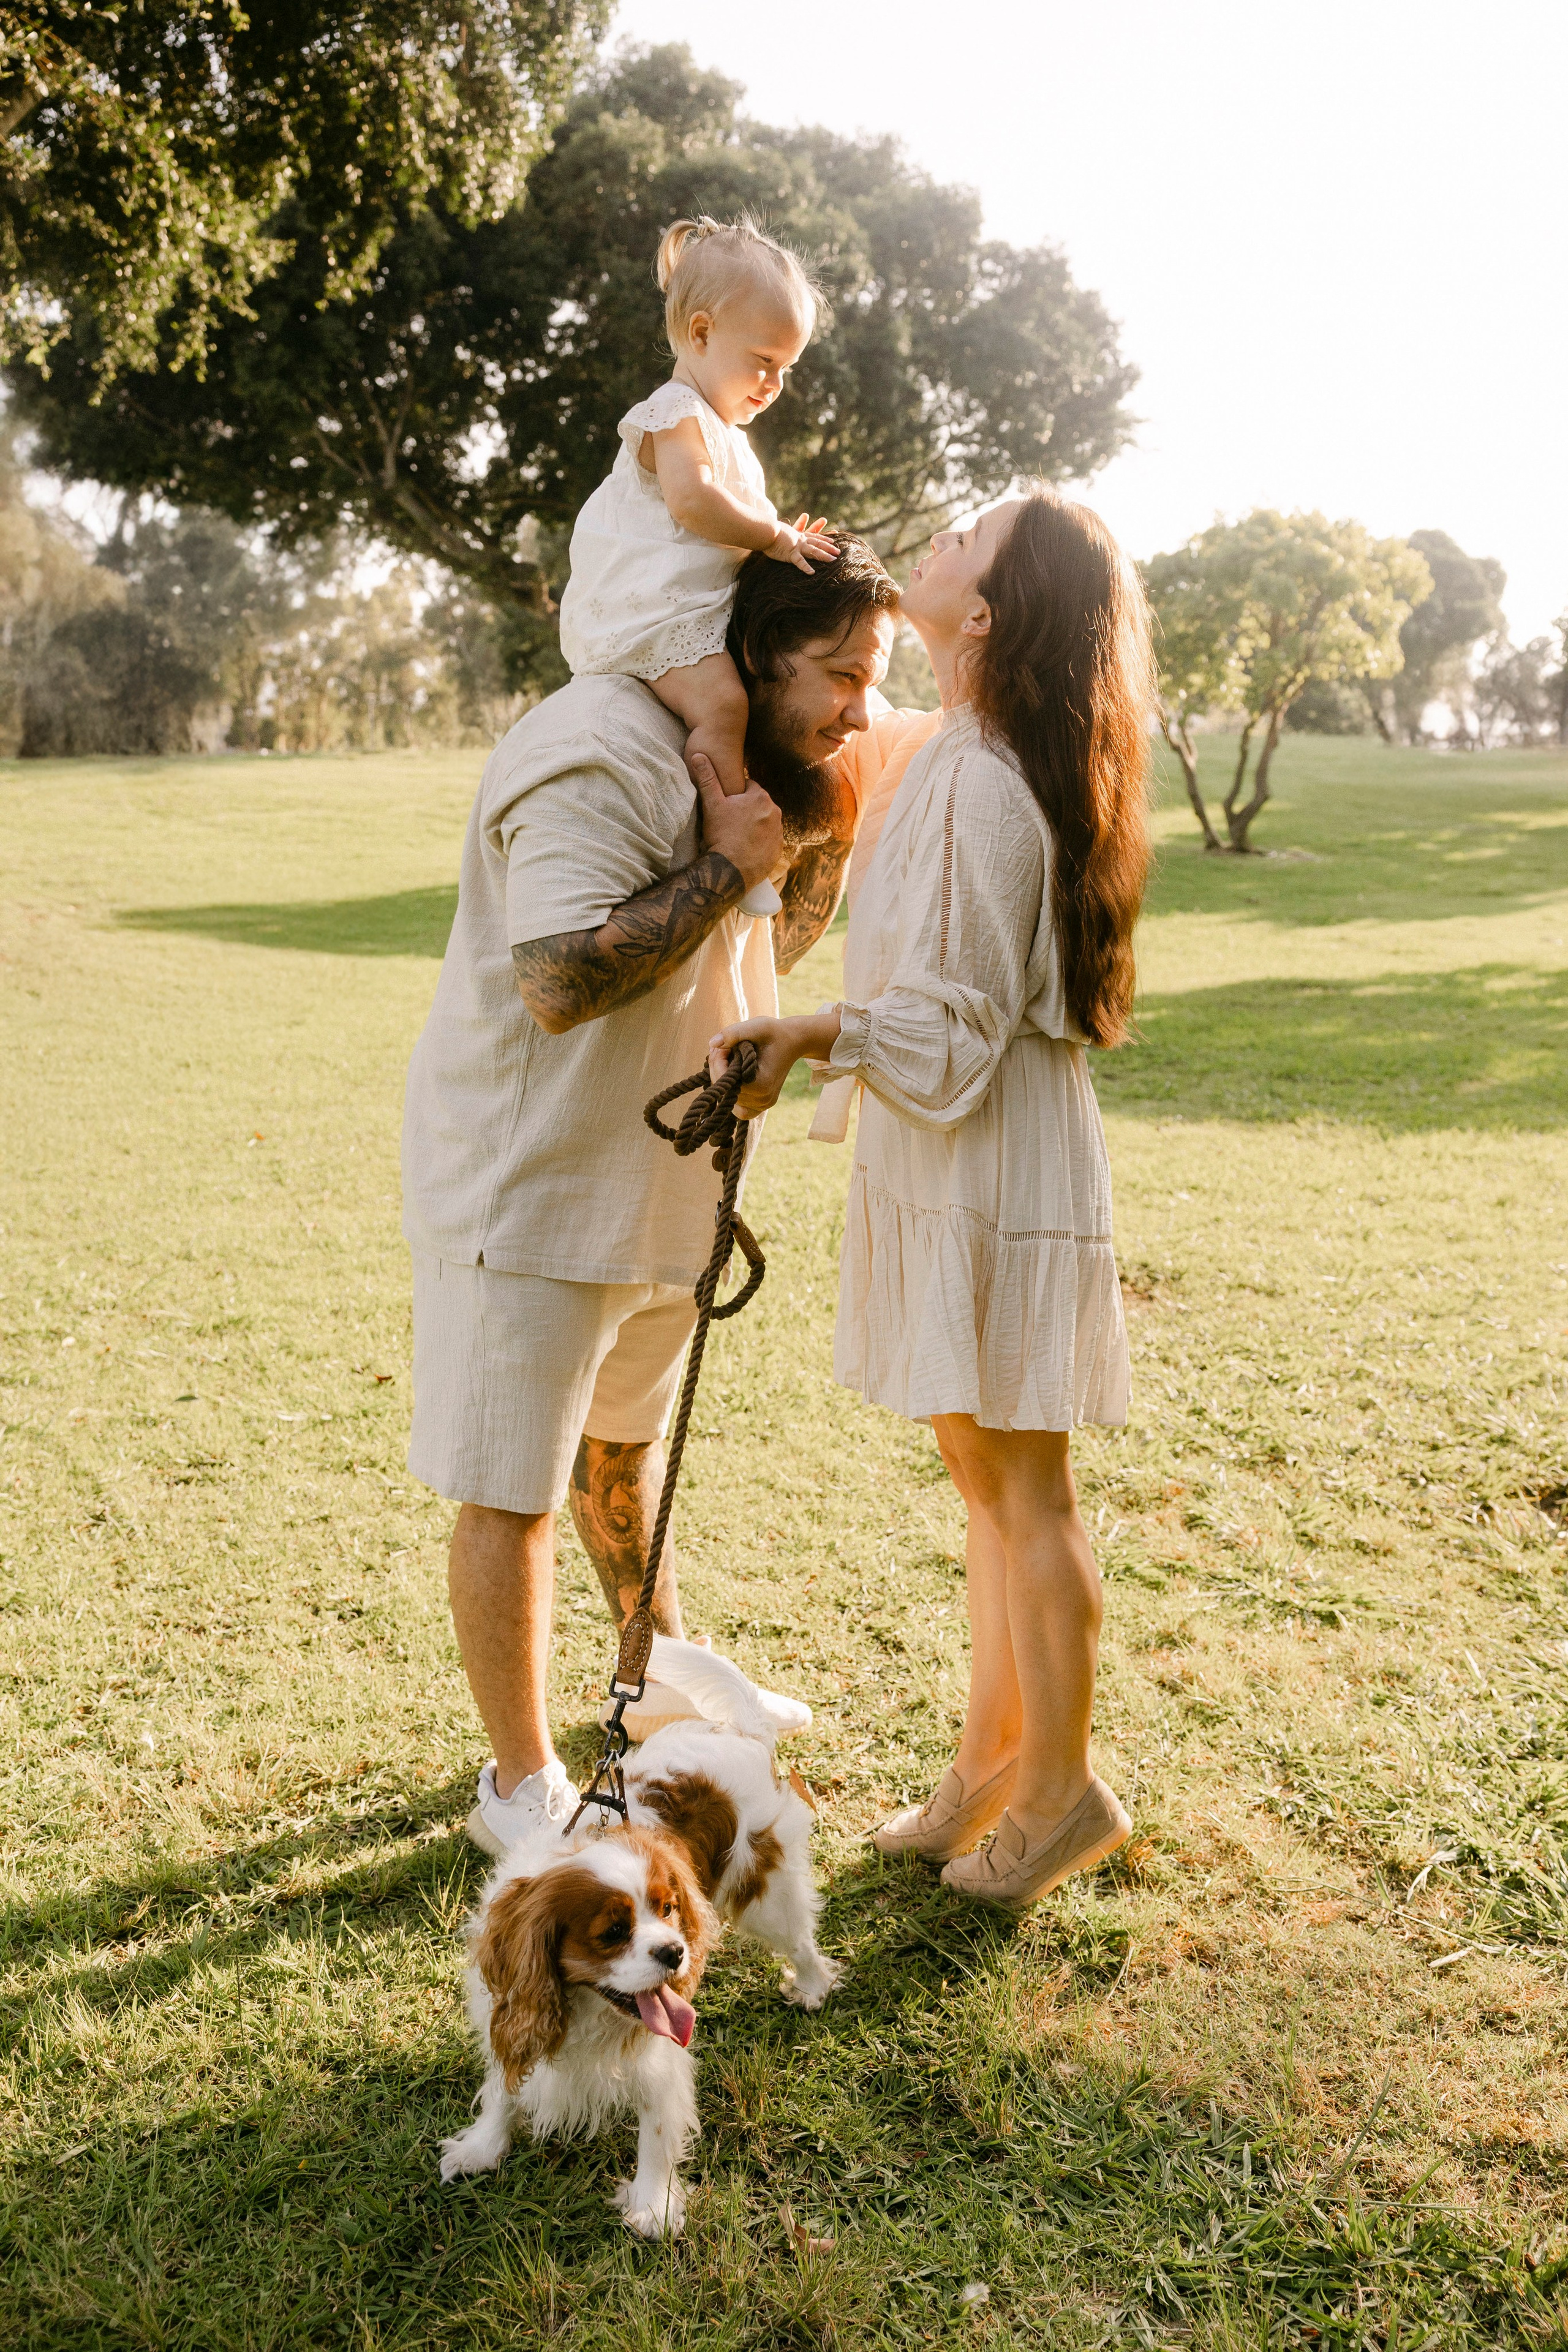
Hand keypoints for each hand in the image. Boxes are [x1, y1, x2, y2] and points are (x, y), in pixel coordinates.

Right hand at [689, 750, 781, 889]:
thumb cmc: (721, 835)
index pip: (748, 787)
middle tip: (729, 822)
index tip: (726, 806)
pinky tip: (746, 847)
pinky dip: (760, 842)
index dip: (735, 796)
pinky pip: (769, 840)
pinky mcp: (779, 850)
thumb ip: (707, 778)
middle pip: (757, 805)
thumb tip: (698, 755)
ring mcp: (779, 832)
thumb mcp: (712, 804)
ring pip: (764, 823)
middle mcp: (775, 811)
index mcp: (760, 797)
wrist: (730, 870)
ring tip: (737, 836)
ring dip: (754, 826)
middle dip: (746, 811)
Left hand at [707, 1017, 805, 1115]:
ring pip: (729, 1100)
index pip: (726, 1079)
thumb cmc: (775, 1033)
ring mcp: (763, 1106)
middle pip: (726, 1090)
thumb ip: (735, 1033)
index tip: (722, 1045)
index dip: (717, 1060)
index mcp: (762, 1084)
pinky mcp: (761, 1106)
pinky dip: (732, 1095)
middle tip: (722, 1049)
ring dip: (723, 1080)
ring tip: (727, 1061)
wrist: (793, 1042)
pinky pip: (739, 1109)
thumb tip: (712, 1043)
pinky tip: (733, 1078)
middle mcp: (763, 1100)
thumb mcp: (757, 1026)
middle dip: (718, 1069)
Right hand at [765, 514, 836, 573]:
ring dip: (824, 556)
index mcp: (798, 536)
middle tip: (839, 551)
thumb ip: (783, 533)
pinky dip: (806, 567)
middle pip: (818, 544)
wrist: (764, 530)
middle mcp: (800, 540)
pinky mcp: (790, 554)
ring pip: (813, 551)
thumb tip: (781, 535)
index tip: (833, 540)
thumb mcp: (779, 531)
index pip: (814, 536)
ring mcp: (796, 547)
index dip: (824, 538)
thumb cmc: (768, 531)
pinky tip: (812, 573)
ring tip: (833, 561)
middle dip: (829, 547)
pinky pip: (800, 562)